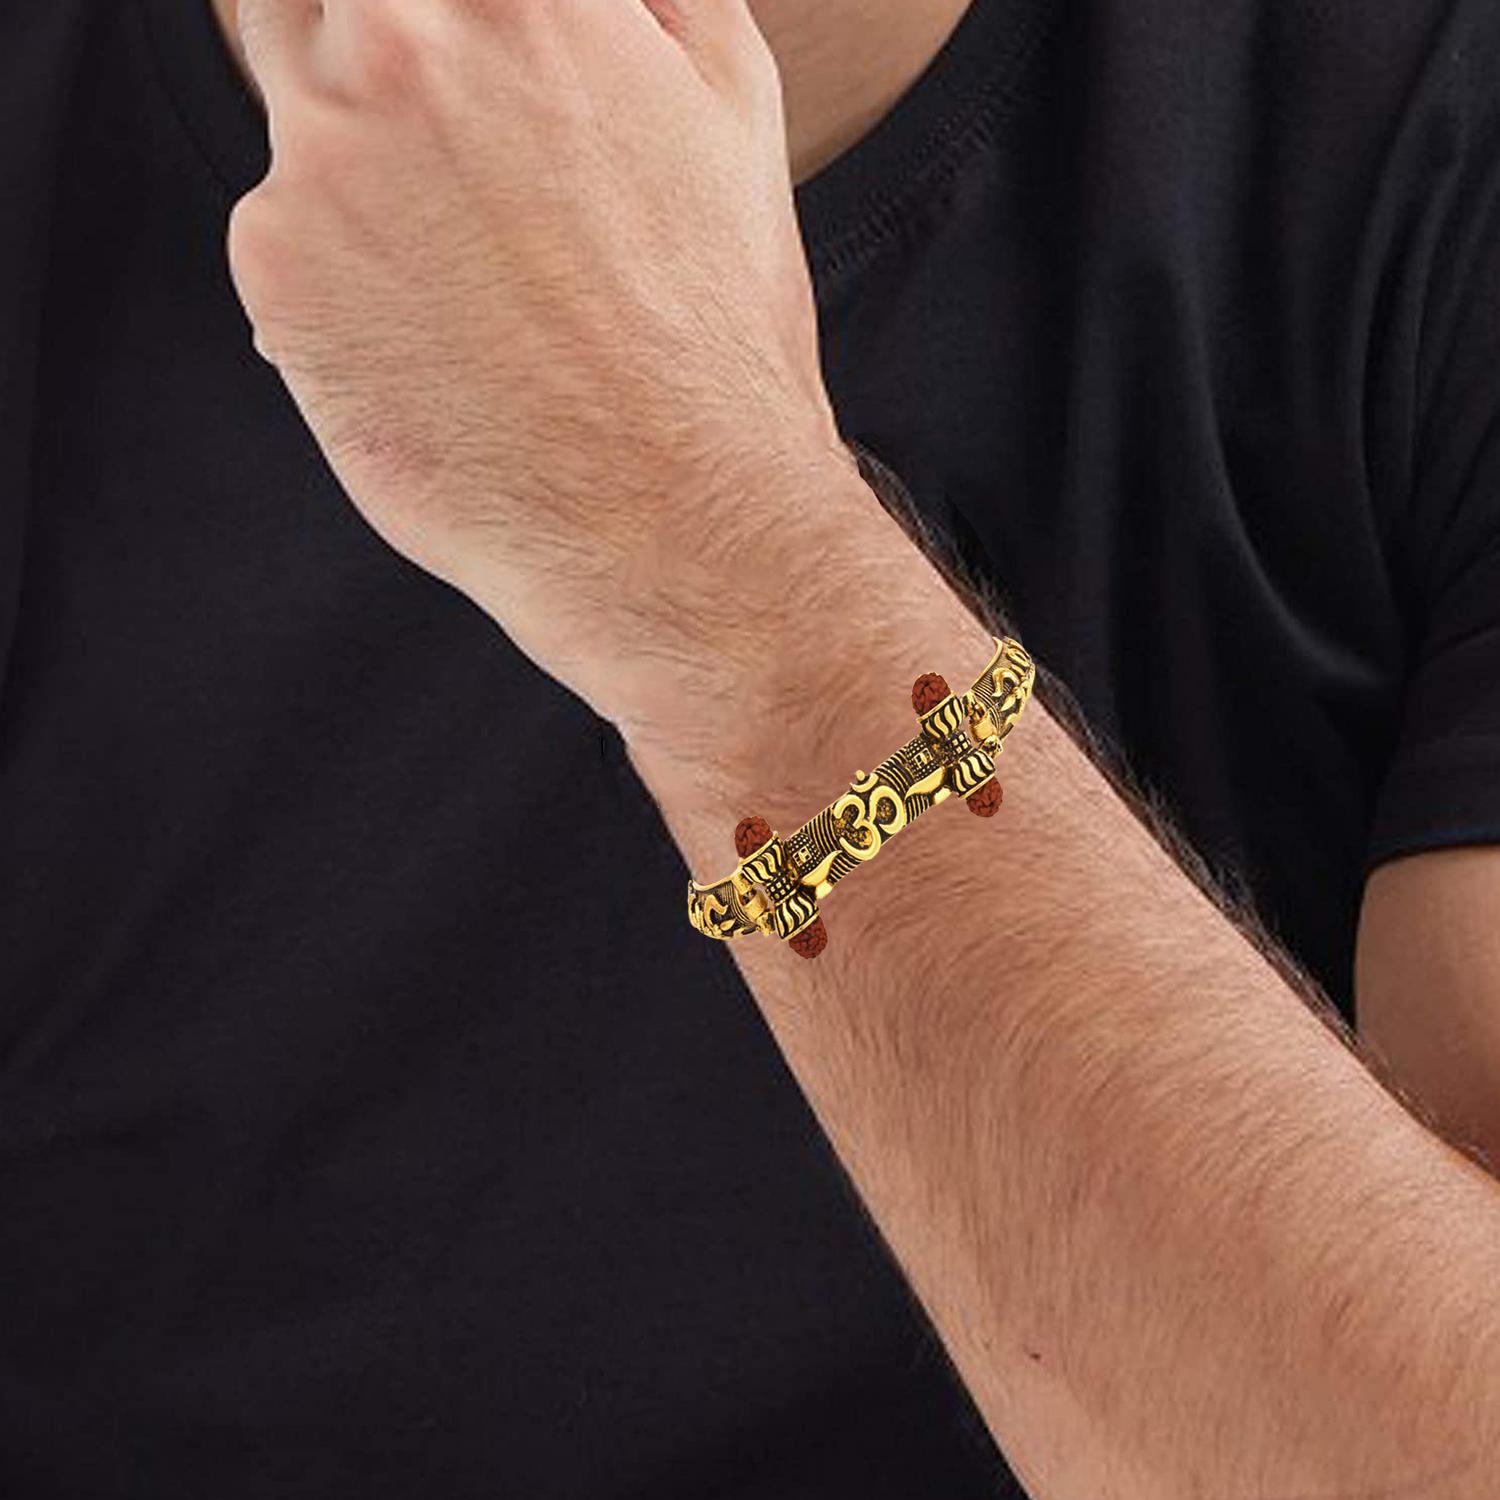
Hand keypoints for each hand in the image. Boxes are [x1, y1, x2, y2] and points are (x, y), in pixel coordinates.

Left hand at [226, 0, 853, 723]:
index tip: (457, 83)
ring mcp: (322, 150)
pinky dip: (335, 281)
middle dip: (376, 62)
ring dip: (353, 166)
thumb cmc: (716, 336)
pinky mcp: (274, 267)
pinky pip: (279, 237)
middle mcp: (399, 36)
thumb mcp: (736, 108)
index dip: (440, 28)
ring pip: (293, 107)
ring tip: (463, 272)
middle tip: (456, 172)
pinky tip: (433, 343)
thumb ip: (650, 0)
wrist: (674, 517)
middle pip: (322, 2)